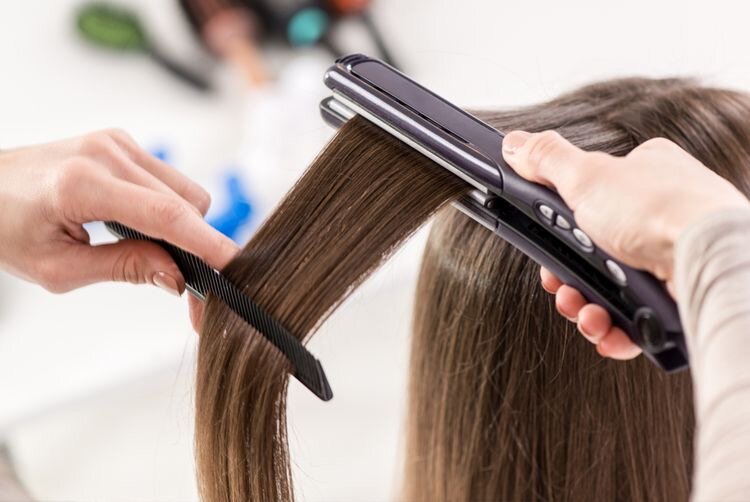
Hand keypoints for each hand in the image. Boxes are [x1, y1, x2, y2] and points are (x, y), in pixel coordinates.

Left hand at [0, 129, 238, 296]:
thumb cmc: (7, 227)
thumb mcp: (58, 268)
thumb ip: (124, 268)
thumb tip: (176, 277)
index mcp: (83, 184)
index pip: (165, 215)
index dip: (206, 243)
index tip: (233, 265)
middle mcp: (106, 154)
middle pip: (185, 205)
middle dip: (196, 248)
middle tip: (189, 289)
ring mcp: (116, 143)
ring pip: (185, 192)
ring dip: (182, 226)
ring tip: (155, 254)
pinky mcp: (121, 142)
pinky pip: (169, 180)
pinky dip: (168, 208)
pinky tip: (142, 226)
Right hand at [501, 131, 749, 357]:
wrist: (709, 260)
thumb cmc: (660, 209)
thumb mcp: (587, 174)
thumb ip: (547, 159)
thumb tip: (516, 144)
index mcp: (642, 176)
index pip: (587, 200)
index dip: (559, 228)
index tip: (544, 245)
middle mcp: (658, 215)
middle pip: (592, 252)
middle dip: (569, 277)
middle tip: (560, 287)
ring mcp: (668, 257)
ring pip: (610, 289)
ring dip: (586, 306)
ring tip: (585, 312)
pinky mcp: (676, 297)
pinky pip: (635, 319)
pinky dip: (615, 328)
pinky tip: (608, 329)